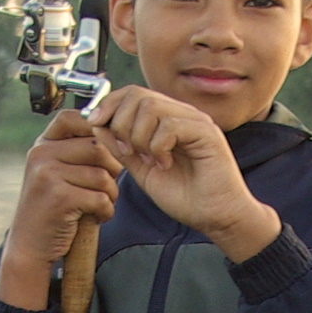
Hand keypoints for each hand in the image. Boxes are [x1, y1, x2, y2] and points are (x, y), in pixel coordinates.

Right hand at [0, 107, 123, 309]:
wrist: (29, 246)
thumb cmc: (52, 210)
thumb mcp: (57, 173)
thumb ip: (78, 153)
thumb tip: (118, 134)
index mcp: (43, 144)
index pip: (75, 118)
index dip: (99, 128)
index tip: (110, 148)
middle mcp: (41, 154)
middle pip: (98, 146)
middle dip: (113, 168)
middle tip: (107, 188)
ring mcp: (47, 174)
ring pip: (102, 175)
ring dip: (111, 195)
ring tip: (100, 205)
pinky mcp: (58, 197)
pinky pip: (100, 197)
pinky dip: (106, 211)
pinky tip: (97, 217)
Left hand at [89, 87, 281, 260]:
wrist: (217, 218)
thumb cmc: (188, 198)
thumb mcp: (143, 171)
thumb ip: (122, 149)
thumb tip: (97, 126)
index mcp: (166, 121)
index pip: (133, 94)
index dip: (109, 104)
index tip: (94, 123)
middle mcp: (181, 115)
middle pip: (138, 95)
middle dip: (120, 122)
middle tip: (127, 150)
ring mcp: (195, 121)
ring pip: (151, 107)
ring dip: (139, 136)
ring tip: (149, 159)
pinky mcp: (206, 133)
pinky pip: (170, 125)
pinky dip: (158, 146)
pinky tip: (165, 163)